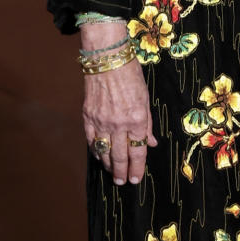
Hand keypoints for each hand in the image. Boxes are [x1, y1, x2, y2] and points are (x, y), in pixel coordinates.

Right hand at [83, 59, 157, 185]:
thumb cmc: (131, 75)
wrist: (107, 58)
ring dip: (108, 165)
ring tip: (112, 173)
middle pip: (119, 156)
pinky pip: (91, 140)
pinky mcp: (88, 116)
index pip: (137, 151)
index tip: (136, 179)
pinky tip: (99, 156)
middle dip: (122, 172)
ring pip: (104, 151)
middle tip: (123, 182)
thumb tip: (151, 143)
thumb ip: (147, 124)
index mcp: (136, 119)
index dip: (137, 168)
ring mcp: (101, 121)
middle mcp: (118, 124)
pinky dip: (95, 150)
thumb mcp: (145, 99)